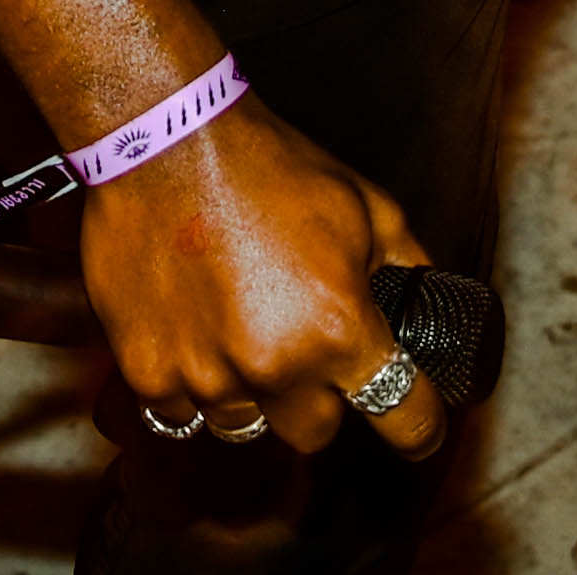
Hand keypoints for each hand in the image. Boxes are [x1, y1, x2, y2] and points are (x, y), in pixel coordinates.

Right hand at [79, 101, 454, 461]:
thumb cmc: (269, 167)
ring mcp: (208, 377)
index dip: (419, 427)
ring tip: (239, 333)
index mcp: (341, 329)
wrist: (166, 141)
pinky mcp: (149, 373)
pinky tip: (193, 336)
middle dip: (321, 401)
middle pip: (316, 435)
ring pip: (245, 427)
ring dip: (252, 394)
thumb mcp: (368, 205)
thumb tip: (428, 302)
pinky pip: (181, 412)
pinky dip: (191, 385)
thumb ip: (407, 266)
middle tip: (306, 353)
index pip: (404, 417)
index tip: (417, 429)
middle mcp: (278, 367)